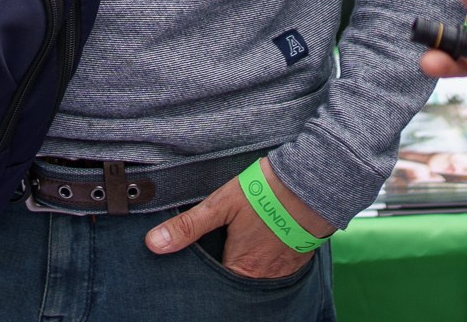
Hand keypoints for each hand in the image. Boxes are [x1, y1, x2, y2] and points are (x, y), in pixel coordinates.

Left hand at [145, 158, 330, 279]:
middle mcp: (264, 275)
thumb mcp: (221, 204)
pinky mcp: (300, 260)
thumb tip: (154, 244)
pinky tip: (264, 244)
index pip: (217, 284)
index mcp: (242, 266)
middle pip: (238, 282)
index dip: (207, 276)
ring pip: (259, 277)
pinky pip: (279, 269)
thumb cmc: (266, 191)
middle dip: (229, 272)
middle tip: (224, 252)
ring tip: (242, 248)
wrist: (313, 182)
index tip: (202, 265)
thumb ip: (188, 226)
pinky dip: (269, 260)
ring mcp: (284, 269)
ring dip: (250, 265)